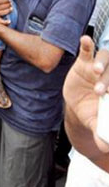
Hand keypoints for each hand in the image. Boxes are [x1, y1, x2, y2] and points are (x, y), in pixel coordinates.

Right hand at [63, 37, 108, 151]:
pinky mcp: (84, 63)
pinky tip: (85, 40)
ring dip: (102, 64)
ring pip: (105, 59)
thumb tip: (105, 147)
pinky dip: (87, 45)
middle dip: (108, 81)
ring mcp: (98, 68)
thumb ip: (101, 133)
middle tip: (100, 92)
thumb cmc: (93, 114)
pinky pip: (87, 51)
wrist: (79, 107)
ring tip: (95, 71)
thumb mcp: (96, 124)